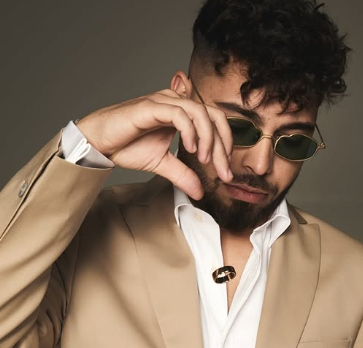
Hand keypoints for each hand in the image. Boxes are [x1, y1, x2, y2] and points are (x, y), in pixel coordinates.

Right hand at [76, 89, 233, 198]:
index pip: (214, 123)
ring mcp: (164, 102)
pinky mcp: (151, 107)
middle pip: (213, 115)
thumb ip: (183, 174)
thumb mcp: (162, 164)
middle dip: (223, 144)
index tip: (226, 173)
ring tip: (204, 159)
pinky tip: (190, 148)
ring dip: (208, 138)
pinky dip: (189, 130)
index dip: (225, 146)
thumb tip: (200, 192)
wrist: (100, 142)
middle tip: (223, 171)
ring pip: (199, 112)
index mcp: (181, 113)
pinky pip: (179, 113)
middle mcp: (175, 103)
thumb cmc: (127, 146)